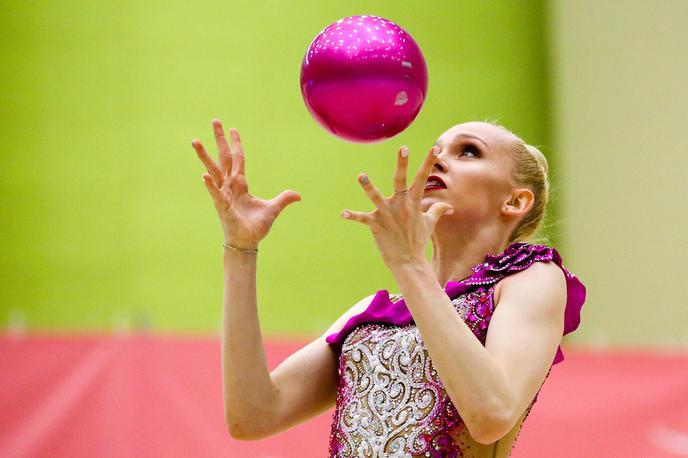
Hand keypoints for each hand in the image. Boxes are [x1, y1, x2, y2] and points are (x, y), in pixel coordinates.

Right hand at [192, 119, 301, 248]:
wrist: (248, 242)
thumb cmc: (255, 226)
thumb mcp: (273, 208)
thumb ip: (284, 199)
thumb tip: (298, 195)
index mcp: (241, 183)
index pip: (238, 158)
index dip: (236, 143)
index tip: (232, 129)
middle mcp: (230, 185)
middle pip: (224, 157)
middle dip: (219, 139)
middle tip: (215, 120)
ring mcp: (224, 194)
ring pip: (213, 170)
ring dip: (204, 156)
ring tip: (195, 141)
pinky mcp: (222, 206)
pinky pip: (215, 193)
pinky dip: (210, 184)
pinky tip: (204, 175)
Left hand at [341, 145, 453, 266]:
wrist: (409, 262)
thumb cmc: (418, 241)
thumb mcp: (430, 224)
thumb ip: (437, 211)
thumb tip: (449, 206)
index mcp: (413, 202)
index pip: (423, 178)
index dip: (429, 163)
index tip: (435, 148)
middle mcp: (401, 206)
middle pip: (400, 180)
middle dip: (402, 164)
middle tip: (403, 148)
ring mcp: (388, 215)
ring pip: (376, 197)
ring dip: (368, 187)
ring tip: (361, 176)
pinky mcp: (377, 225)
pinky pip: (363, 219)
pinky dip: (353, 216)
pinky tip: (343, 213)